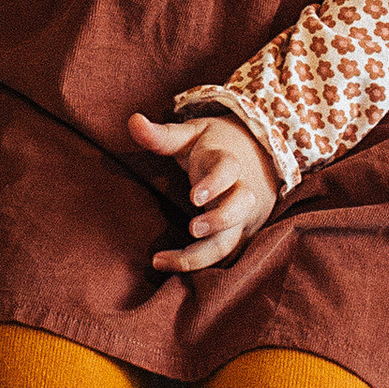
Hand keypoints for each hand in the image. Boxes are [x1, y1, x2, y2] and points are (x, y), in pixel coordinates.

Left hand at [129, 106, 279, 273]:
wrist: (255, 155)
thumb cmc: (213, 145)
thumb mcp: (189, 134)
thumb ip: (161, 134)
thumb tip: (133, 120)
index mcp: (227, 161)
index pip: (227, 170)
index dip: (214, 184)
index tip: (194, 197)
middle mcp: (240, 191)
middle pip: (240, 207)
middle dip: (219, 220)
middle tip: (192, 229)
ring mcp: (241, 215)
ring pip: (233, 239)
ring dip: (204, 253)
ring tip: (169, 261)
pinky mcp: (237, 233)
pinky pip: (223, 253)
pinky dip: (201, 264)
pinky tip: (171, 266)